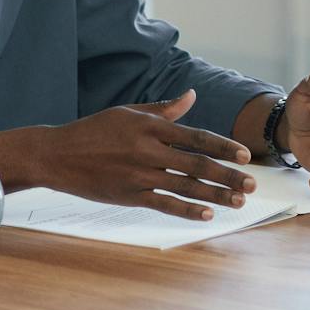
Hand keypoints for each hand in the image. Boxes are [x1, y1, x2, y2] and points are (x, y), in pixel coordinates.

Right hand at [10, 89, 256, 221]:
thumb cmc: (94, 130)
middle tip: (252, 184)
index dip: (223, 146)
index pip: (196, 137)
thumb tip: (192, 96)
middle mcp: (148, 151)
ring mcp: (139, 175)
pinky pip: (164, 204)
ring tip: (238, 201)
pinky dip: (187, 209)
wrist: (57, 155)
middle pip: (197, 164)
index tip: (244, 155)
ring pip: (186, 187)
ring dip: (215, 195)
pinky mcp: (129, 195)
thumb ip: (164, 109)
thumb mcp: (128, 113)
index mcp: (150, 127)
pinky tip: (207, 214)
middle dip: (228, 175)